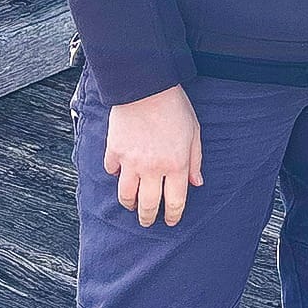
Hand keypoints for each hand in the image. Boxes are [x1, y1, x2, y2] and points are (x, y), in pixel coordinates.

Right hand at [105, 85, 203, 225]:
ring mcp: (130, 161)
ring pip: (126, 195)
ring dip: (129, 204)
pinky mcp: (114, 151)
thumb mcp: (194, 132)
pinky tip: (119, 174)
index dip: (173, 216)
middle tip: (147, 221)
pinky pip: (111, 171)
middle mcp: (152, 168)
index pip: (175, 202)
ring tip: (132, 205)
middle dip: (148, 218)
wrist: (146, 86)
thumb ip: (195, 160)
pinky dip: (115, 175)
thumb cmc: (174, 107)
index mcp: (176, 165)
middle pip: (148, 205)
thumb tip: (196, 183)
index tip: (171, 221)